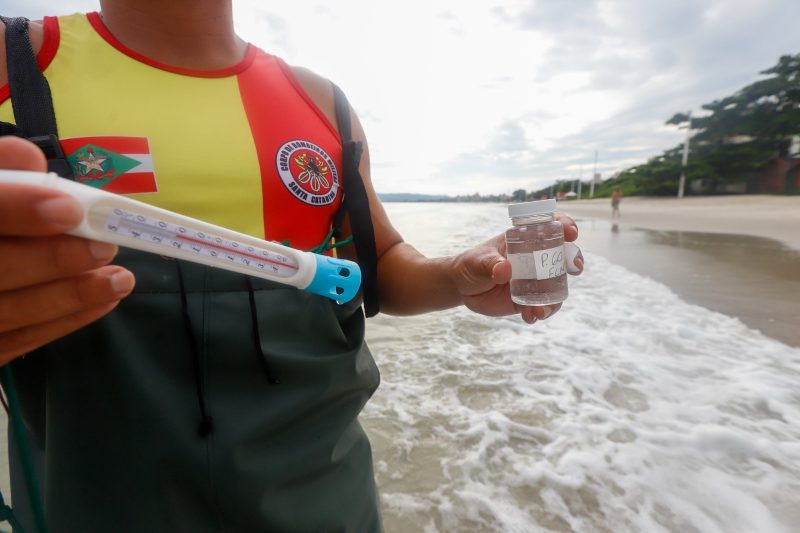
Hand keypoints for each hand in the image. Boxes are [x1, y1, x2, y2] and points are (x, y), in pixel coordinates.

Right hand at [0, 136, 135, 363]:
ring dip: (70, 296)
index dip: (16, 209)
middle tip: (104, 247)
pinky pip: (19, 340)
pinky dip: (64, 321)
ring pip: (9, 312)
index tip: (67, 207)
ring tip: (120, 278)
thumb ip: (0, 172)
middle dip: (51, 260)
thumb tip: (28, 157)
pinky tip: (104, 301)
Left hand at [450, 214, 582, 323]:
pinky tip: (530, 317)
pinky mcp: (530, 299)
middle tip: (575, 268)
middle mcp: (535, 258)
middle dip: (574, 260)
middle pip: (563, 256)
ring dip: (555, 298)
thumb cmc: (472, 264)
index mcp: (525, 240)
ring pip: (557, 286)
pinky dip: (541, 312)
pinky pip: (543, 306)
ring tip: (541, 310)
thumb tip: (504, 269)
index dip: (565, 226)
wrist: (463, 288)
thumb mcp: (478, 261)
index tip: (571, 233)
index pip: (550, 227)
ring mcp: (535, 280)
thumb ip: (490, 264)